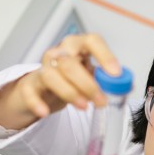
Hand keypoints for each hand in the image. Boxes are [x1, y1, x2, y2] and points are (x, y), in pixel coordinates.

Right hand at [0, 33, 120, 129]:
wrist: (41, 91)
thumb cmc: (70, 81)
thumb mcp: (90, 78)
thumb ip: (105, 81)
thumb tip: (124, 86)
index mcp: (77, 47)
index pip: (91, 41)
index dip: (104, 55)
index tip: (115, 73)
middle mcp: (59, 53)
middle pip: (70, 63)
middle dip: (88, 84)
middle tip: (102, 101)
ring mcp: (42, 68)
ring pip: (52, 75)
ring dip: (69, 92)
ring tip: (84, 107)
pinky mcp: (29, 85)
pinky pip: (30, 92)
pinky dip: (37, 103)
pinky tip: (45, 113)